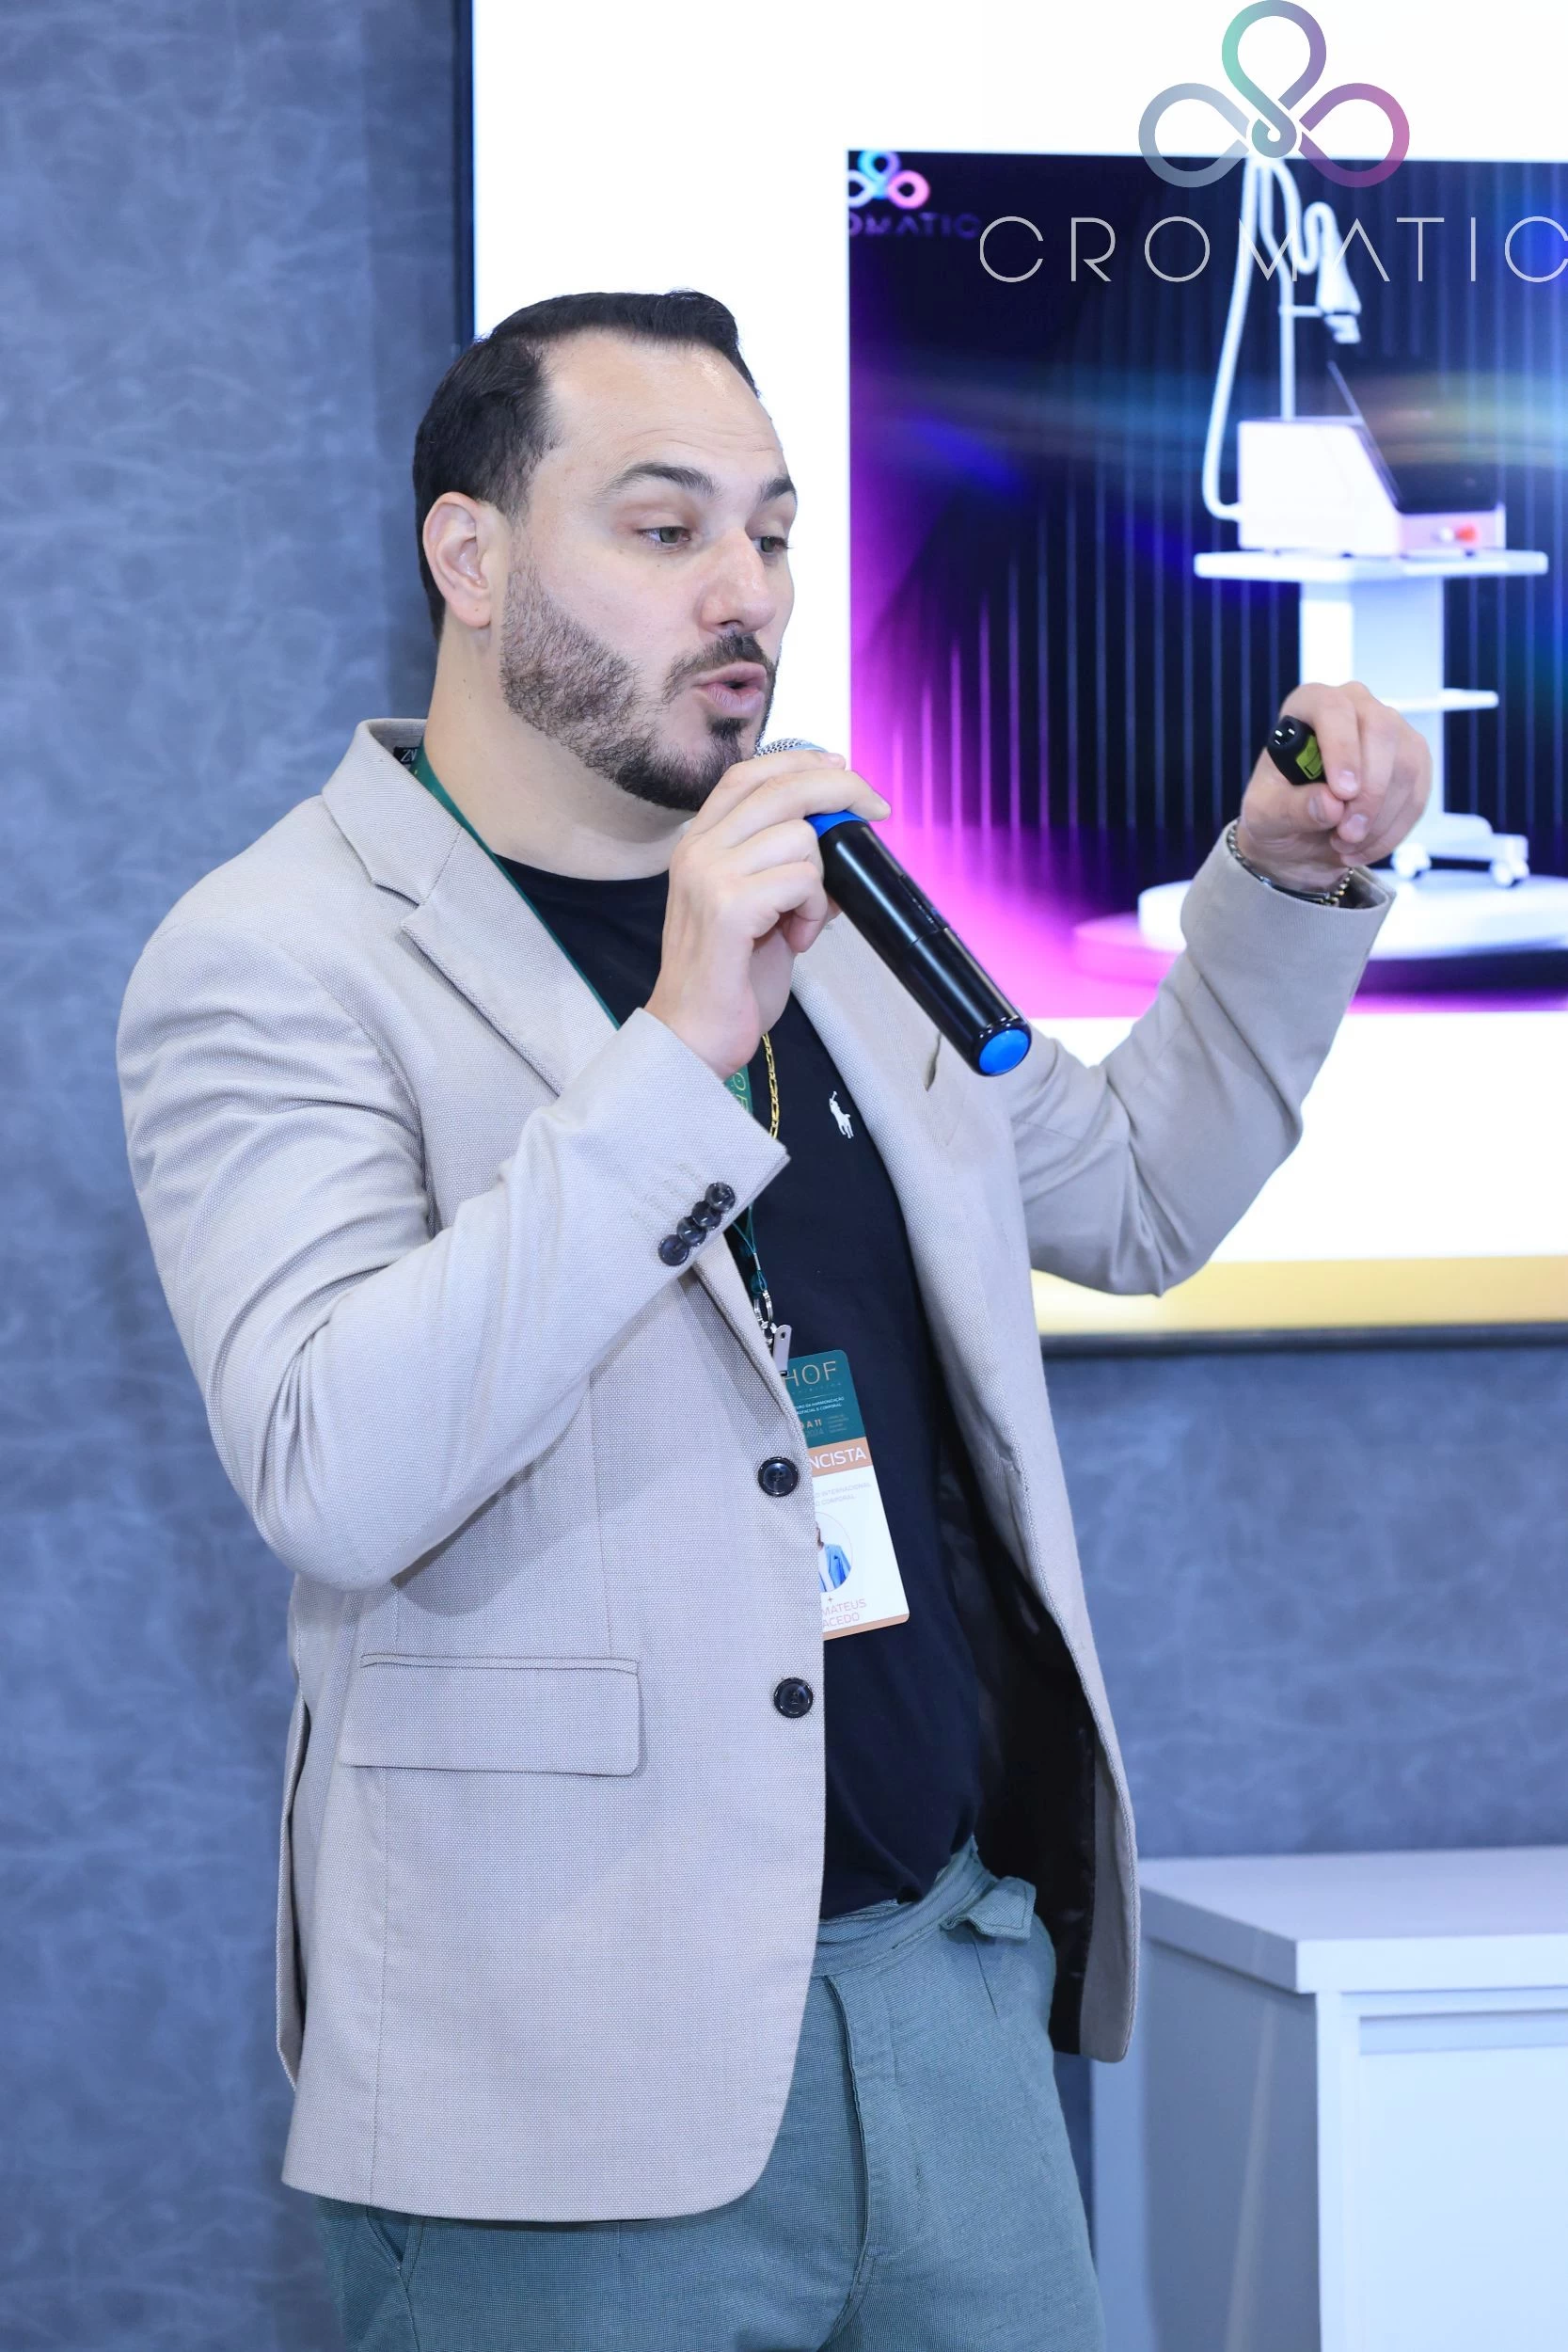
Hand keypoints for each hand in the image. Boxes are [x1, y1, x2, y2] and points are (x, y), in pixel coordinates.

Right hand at [646, 748, 888, 1078]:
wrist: (692, 1036)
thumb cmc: (728, 978)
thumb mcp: (759, 909)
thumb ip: (786, 870)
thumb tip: (840, 843)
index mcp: (699, 844)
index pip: (749, 774)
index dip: (800, 760)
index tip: (842, 769)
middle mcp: (698, 850)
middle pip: (782, 787)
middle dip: (842, 792)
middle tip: (876, 813)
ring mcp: (709, 875)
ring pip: (801, 837)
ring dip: (820, 883)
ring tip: (802, 923)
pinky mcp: (728, 907)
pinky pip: (802, 880)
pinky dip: (813, 912)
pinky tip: (795, 941)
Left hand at [1234, 681, 1430, 892]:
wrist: (1301, 836)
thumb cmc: (1278, 812)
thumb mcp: (1265, 816)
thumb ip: (1290, 807)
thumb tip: (1331, 804)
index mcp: (1310, 704)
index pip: (1334, 708)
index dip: (1342, 748)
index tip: (1343, 793)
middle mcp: (1356, 706)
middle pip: (1381, 731)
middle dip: (1369, 792)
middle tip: (1347, 834)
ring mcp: (1391, 730)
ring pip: (1405, 766)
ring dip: (1379, 818)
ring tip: (1344, 846)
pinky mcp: (1414, 761)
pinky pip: (1417, 794)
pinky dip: (1393, 830)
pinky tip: (1364, 847)